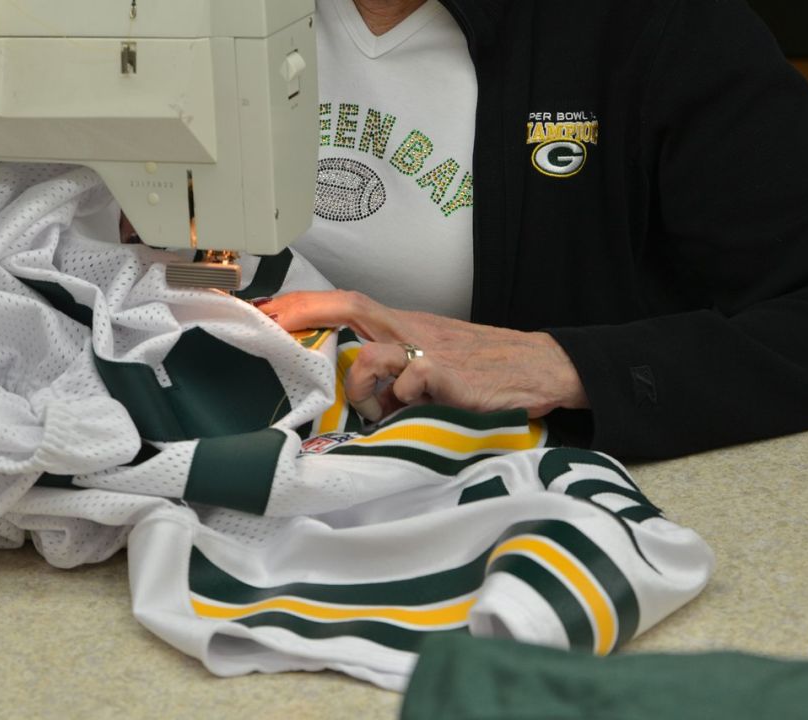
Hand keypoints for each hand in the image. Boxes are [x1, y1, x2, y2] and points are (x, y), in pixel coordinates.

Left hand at [254, 291, 588, 420]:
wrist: (541, 367)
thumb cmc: (484, 370)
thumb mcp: (433, 364)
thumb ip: (393, 376)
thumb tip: (358, 401)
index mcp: (405, 326)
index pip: (348, 303)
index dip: (306, 303)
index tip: (266, 309)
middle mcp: (412, 331)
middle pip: (351, 305)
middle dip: (305, 312)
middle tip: (270, 323)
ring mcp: (429, 350)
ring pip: (371, 352)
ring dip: (357, 383)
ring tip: (370, 409)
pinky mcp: (448, 375)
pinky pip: (408, 385)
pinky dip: (400, 402)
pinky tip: (416, 413)